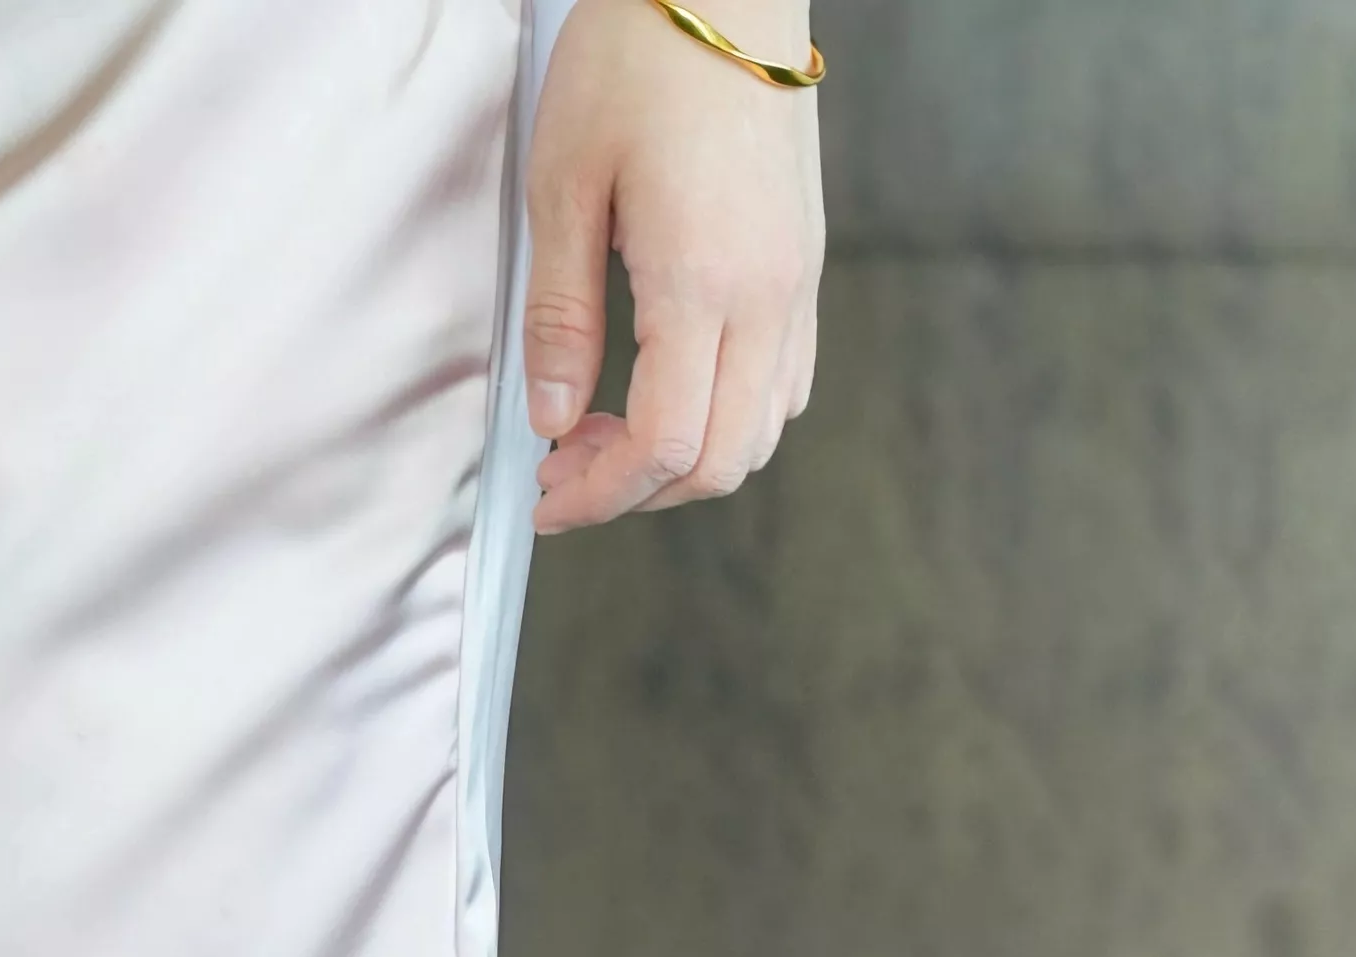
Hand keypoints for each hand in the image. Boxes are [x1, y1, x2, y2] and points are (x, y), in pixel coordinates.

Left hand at [523, 0, 823, 533]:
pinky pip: (784, 386)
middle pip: (720, 461)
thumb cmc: (638, 60)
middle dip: (639, 491)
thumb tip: (552, 418)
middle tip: (568, 466)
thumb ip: (560, 314)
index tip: (548, 497)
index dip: (602, 492)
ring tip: (610, 429)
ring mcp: (798, 287)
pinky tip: (670, 388)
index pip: (664, 443)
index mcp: (703, 283)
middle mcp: (768, 299)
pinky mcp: (806, 268)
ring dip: (684, 461)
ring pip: (759, 435)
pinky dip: (727, 419)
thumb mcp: (565, 183)